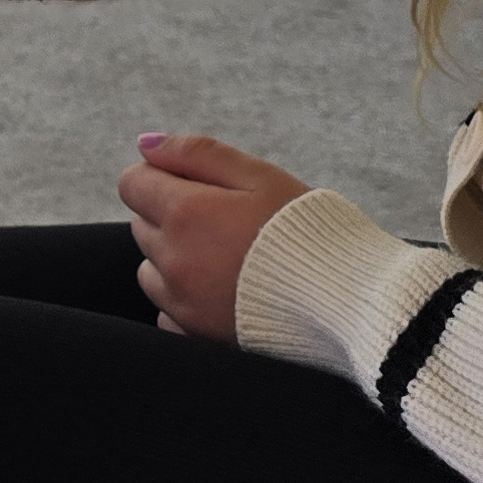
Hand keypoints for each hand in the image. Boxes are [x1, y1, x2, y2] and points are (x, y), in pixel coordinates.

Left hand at [119, 133, 312, 342]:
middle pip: (142, 224)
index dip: (162, 177)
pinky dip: (185, 301)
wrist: (349, 302)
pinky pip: (167, 313)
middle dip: (171, 215)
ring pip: (150, 270)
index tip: (198, 185)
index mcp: (185, 213)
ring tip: (226, 258)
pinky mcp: (196, 337)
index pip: (132, 183)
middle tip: (226, 221)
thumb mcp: (259, 176)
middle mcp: (173, 261)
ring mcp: (181, 304)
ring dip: (173, 259)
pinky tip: (224, 293)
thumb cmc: (309, 231)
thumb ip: (197, 153)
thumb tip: (144, 145)